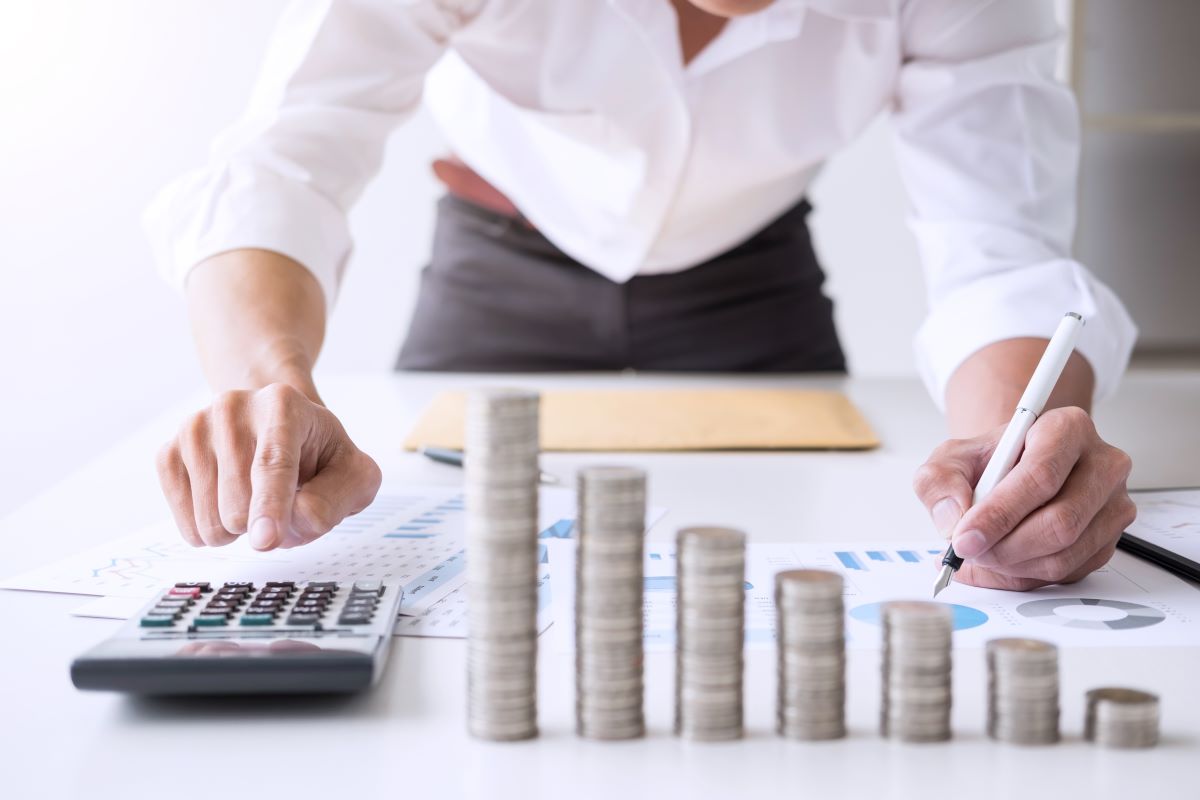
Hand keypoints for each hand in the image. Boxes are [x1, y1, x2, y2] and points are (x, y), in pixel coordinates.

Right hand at [155, 383, 381, 550]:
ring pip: (210, 521)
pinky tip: (229, 504)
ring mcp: (194, 428)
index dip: (271, 507)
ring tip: (257, 499)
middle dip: (266, 524)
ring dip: (240, 530)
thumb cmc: (319, 455)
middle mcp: (232, 407)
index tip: (265, 540)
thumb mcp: (354, 475)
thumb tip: (295, 520)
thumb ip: (335, 499)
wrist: (276, 426)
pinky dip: (212, 530)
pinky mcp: (169, 452)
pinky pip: (186, 523)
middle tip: (284, 501)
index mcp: (283, 404)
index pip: (273, 464)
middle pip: (239, 504)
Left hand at [913, 407, 1135, 589]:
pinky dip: (1026, 576)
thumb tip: (953, 517)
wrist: (1012, 471)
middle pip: (1061, 521)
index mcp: (1067, 429)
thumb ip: (940, 480)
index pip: (1041, 476)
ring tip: (980, 556)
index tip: (964, 537)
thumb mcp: (952, 458)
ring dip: (1013, 565)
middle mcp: (1102, 464)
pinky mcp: (1109, 539)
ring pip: (1066, 552)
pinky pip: (1070, 571)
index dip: (1000, 513)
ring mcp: (1112, 504)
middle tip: (967, 552)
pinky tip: (1000, 563)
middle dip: (1004, 547)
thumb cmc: (989, 461)